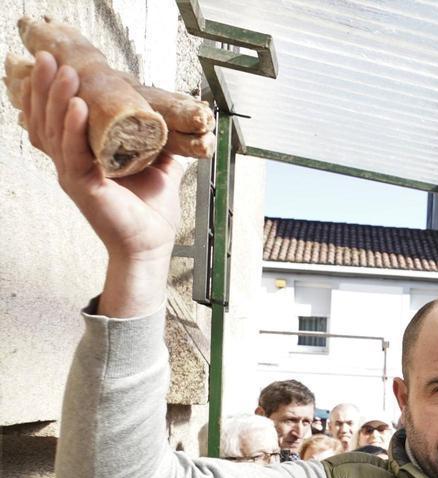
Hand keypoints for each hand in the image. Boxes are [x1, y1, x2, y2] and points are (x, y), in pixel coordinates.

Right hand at [23, 52, 184, 316]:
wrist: (153, 243)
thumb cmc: (150, 211)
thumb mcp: (157, 167)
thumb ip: (159, 144)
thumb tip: (175, 122)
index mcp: (80, 156)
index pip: (54, 118)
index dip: (48, 92)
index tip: (53, 63)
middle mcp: (69, 163)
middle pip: (46, 119)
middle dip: (45, 86)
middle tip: (47, 57)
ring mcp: (73, 175)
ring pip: (55, 131)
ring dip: (59, 99)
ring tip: (64, 72)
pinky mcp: (84, 187)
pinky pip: (73, 153)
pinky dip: (74, 128)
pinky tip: (79, 106)